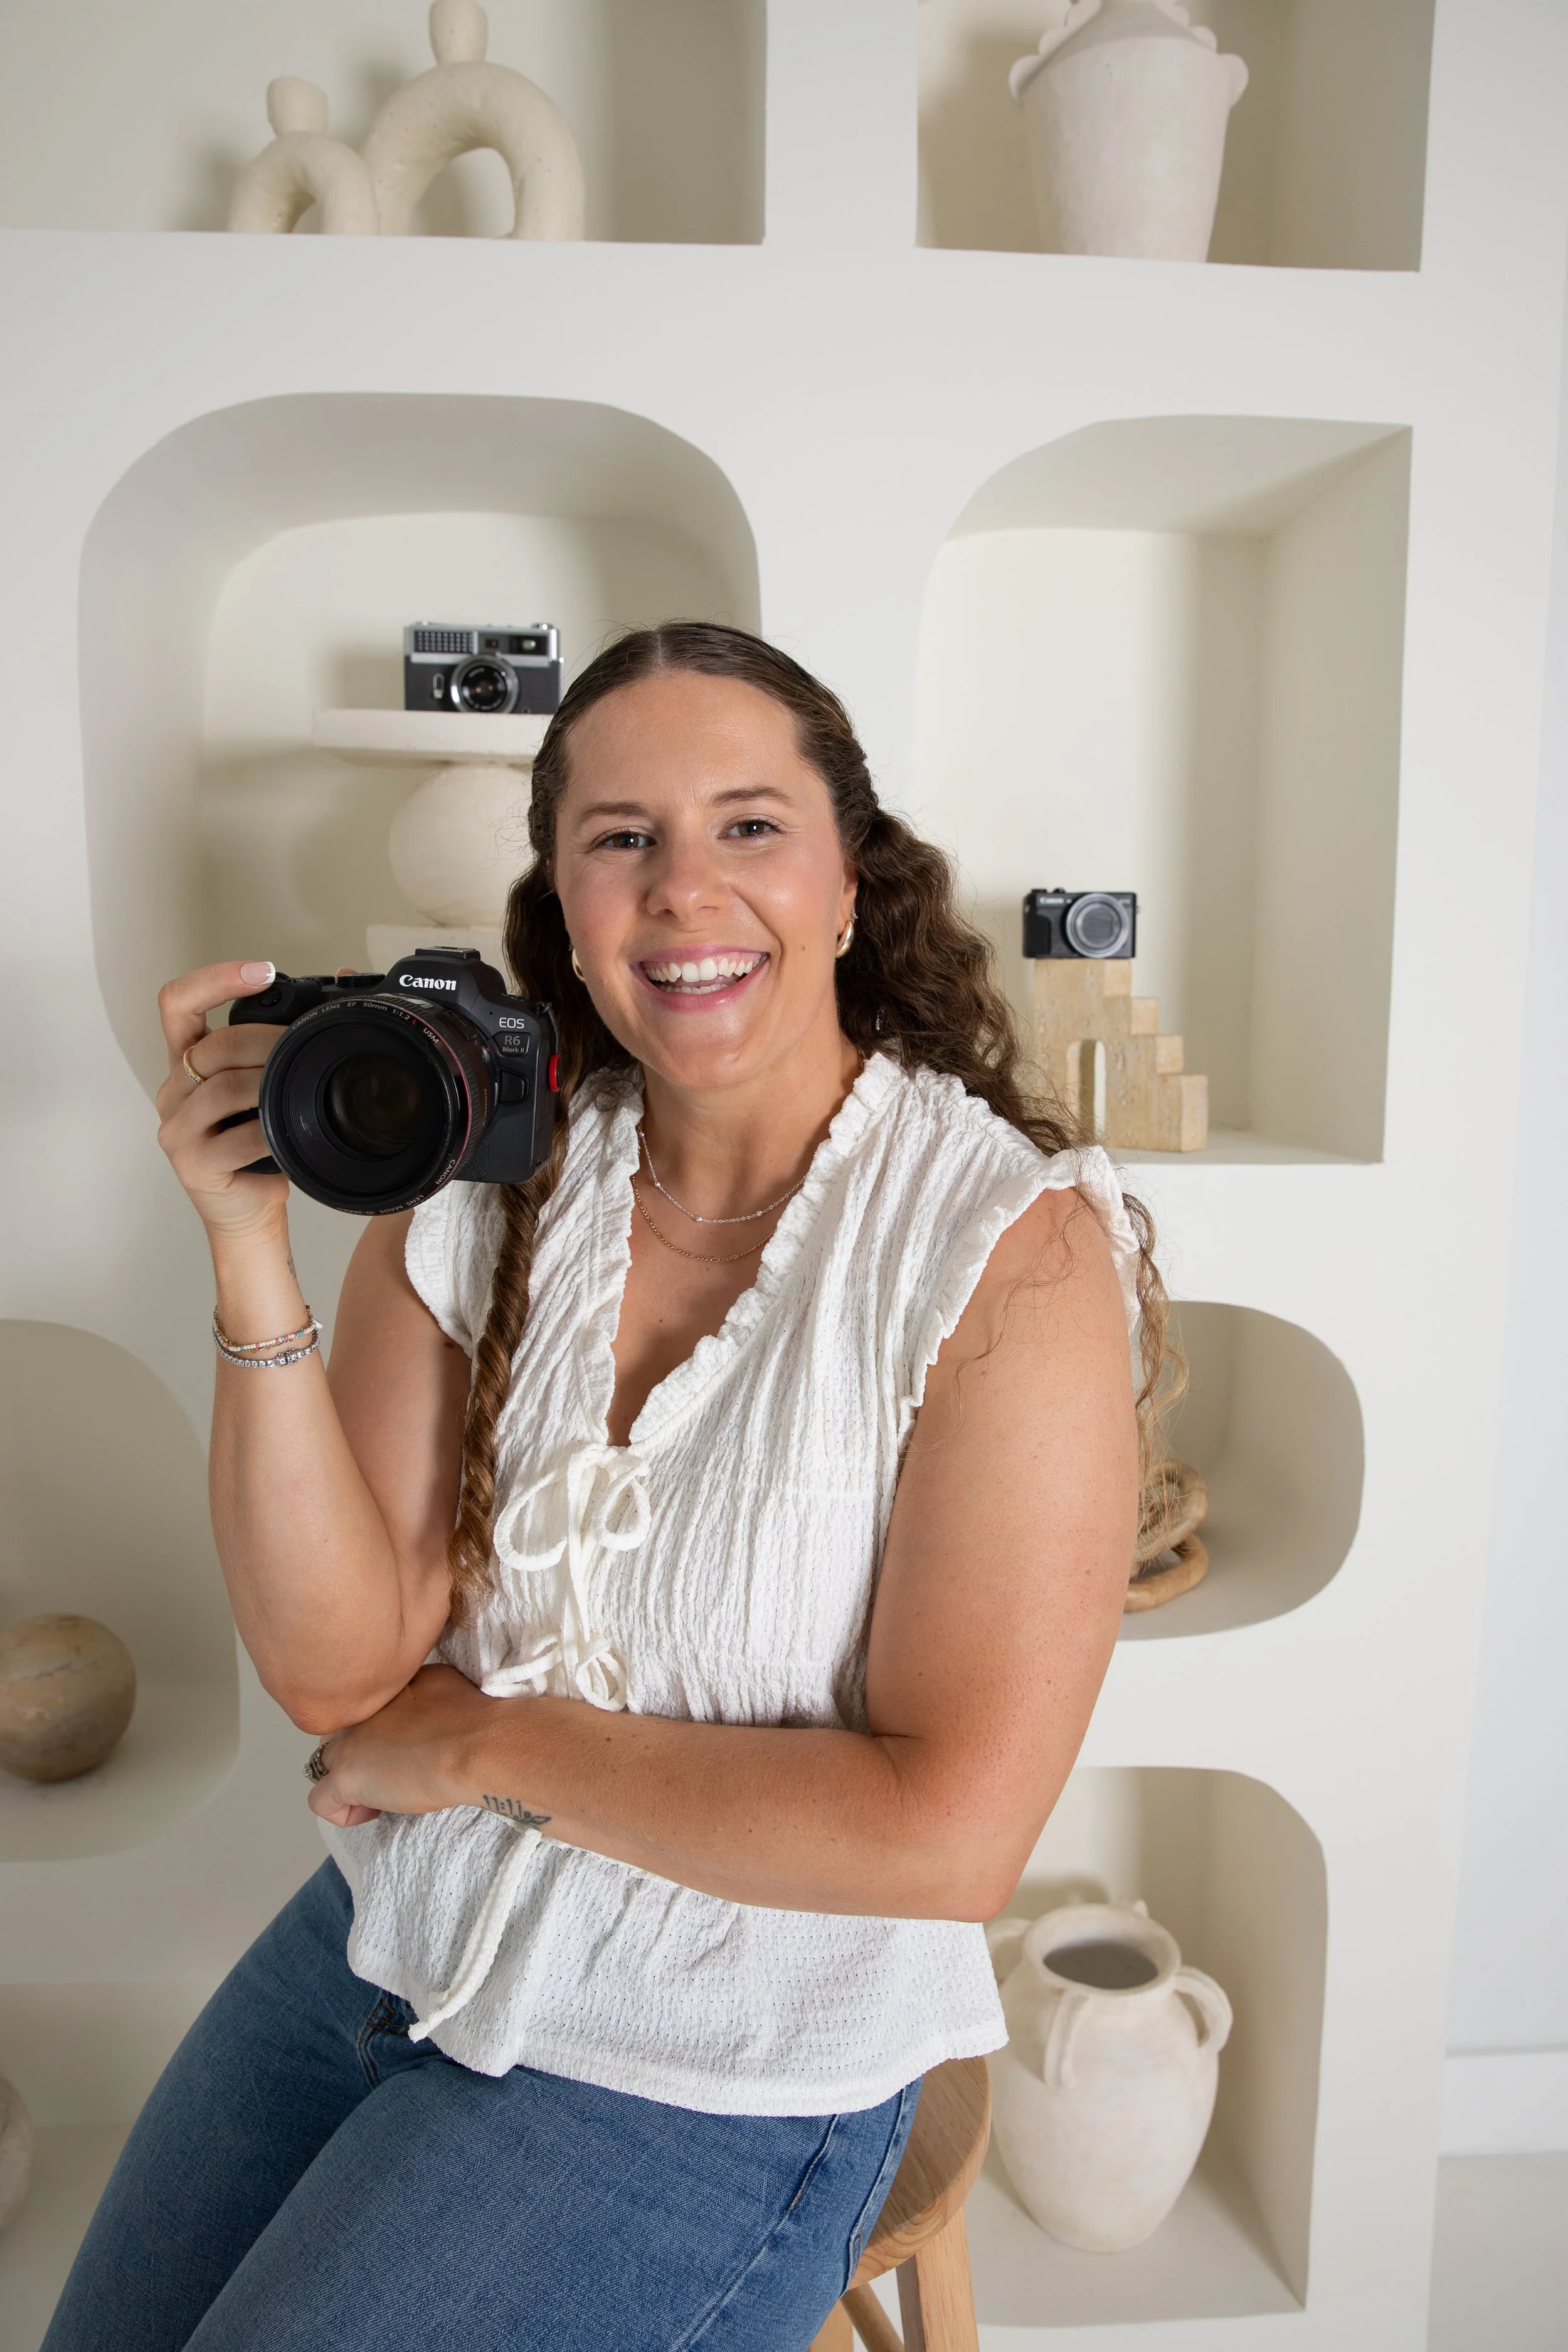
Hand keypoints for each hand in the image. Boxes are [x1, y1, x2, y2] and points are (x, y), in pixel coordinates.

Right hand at [156, 961, 288, 1240]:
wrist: (248, 1210)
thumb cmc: (259, 1145)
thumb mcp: (268, 1085)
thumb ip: (285, 1038)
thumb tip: (344, 976)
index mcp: (187, 1061)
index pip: (177, 1003)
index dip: (214, 979)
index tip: (261, 971)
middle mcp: (173, 1090)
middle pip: (212, 1045)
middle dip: (265, 1039)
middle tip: (304, 1043)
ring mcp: (177, 1128)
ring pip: (223, 1088)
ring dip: (269, 1083)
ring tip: (300, 1086)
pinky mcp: (193, 1163)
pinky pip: (237, 1138)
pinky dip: (270, 1132)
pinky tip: (290, 1132)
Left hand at [306, 1664, 493, 1827]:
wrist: (474, 1744)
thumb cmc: (471, 1716)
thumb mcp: (441, 1681)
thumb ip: (416, 1689)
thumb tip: (418, 1702)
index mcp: (380, 1690)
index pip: (361, 1712)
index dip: (379, 1735)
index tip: (405, 1747)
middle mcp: (357, 1713)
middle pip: (337, 1736)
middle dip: (358, 1754)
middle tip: (393, 1770)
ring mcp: (348, 1744)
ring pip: (324, 1764)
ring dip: (349, 1780)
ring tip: (384, 1793)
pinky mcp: (346, 1778)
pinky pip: (321, 1802)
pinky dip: (345, 1811)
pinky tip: (376, 1810)